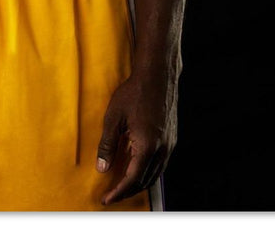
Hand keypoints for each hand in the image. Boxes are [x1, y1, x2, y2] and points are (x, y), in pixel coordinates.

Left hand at [95, 68, 177, 204]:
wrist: (158, 75)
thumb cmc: (134, 92)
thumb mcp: (113, 117)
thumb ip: (107, 144)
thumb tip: (102, 168)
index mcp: (147, 146)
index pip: (132, 179)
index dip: (118, 192)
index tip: (106, 199)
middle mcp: (162, 150)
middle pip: (145, 181)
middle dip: (128, 191)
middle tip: (112, 195)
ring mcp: (170, 145)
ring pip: (155, 174)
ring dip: (139, 183)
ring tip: (122, 185)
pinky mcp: (172, 138)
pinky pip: (161, 164)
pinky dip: (148, 171)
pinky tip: (137, 166)